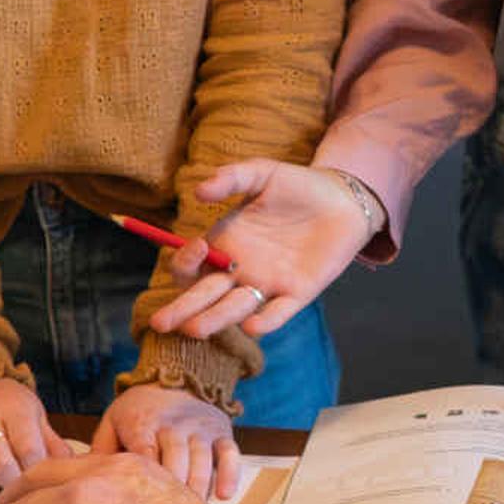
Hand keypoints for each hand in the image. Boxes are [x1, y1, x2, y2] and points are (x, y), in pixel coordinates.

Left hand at [94, 382, 240, 499]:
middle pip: (176, 460)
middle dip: (172, 492)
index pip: (144, 455)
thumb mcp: (111, 425)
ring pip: (202, 460)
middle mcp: (173, 423)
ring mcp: (200, 427)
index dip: (145, 483)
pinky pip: (231, 453)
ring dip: (197, 489)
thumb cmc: (134, 415)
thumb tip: (79, 488)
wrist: (170, 382)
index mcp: (142, 422)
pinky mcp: (222, 432)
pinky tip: (223, 497)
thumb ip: (99, 454)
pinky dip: (230, 475)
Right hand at [145, 160, 378, 341]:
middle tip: (160, 323)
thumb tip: (199, 190)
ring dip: (215, 320)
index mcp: (223, 245)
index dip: (186, 262)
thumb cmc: (296, 186)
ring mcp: (266, 285)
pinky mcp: (297, 293)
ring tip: (194, 329)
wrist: (343, 198)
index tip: (198, 246)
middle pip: (203, 297)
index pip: (191, 266)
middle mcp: (239, 272)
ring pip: (233, 310)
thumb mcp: (260, 174)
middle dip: (181, 310)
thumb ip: (231, 178)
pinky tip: (253, 326)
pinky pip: (277, 313)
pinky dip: (266, 321)